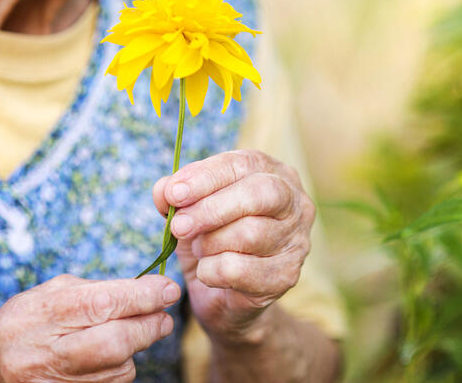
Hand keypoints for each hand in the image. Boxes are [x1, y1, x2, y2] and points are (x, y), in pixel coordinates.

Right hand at [0, 274, 180, 382]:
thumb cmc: (23, 324)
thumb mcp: (48, 295)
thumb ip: (94, 290)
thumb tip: (149, 289)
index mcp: (39, 314)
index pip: (101, 303)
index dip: (142, 296)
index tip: (168, 289)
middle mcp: (42, 352)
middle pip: (114, 342)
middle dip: (149, 327)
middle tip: (164, 317)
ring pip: (118, 369)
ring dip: (134, 350)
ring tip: (127, 335)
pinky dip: (119, 370)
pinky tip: (108, 359)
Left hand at [152, 150, 315, 343]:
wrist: (224, 296)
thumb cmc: (211, 240)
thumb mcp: (189, 211)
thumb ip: (175, 194)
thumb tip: (165, 189)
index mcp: (272, 173)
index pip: (243, 164)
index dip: (206, 177)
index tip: (174, 193)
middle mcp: (294, 203)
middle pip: (259, 194)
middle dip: (212, 209)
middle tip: (179, 226)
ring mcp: (296, 240)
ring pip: (250, 233)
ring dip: (211, 243)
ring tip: (199, 249)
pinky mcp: (287, 276)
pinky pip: (241, 270)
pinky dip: (213, 271)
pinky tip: (207, 272)